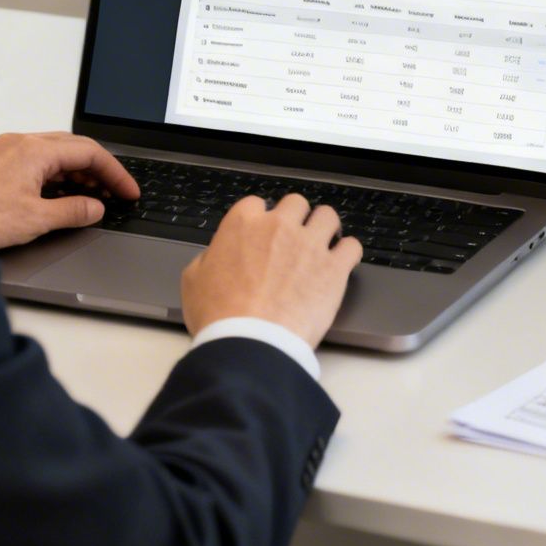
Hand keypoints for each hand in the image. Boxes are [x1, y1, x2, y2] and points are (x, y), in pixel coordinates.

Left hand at [0, 132, 140, 251]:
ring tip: (90, 196)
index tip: (128, 192)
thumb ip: (72, 211)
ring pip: (55, 153)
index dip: (116, 173)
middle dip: (99, 169)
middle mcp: (21, 143)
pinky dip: (56, 175)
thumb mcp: (35, 219)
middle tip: (114, 192)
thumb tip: (94, 208)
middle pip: (74, 148)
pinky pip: (36, 161)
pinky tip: (58, 194)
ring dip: (77, 172)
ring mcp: (6, 151)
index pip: (91, 152)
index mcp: (36, 150)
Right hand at [181, 194, 361, 349]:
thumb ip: (208, 257)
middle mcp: (279, 227)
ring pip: (328, 216)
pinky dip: (348, 252)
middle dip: (295, 218)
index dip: (259, 219)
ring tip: (322, 244)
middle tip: (293, 238)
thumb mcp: (194, 280)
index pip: (256, 204)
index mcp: (243, 224)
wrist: (251, 341)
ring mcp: (310, 244)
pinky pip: (352, 246)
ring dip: (325, 228)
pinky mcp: (334, 267)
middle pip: (296, 203)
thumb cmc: (220, 316)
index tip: (261, 233)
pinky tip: (341, 262)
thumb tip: (216, 255)